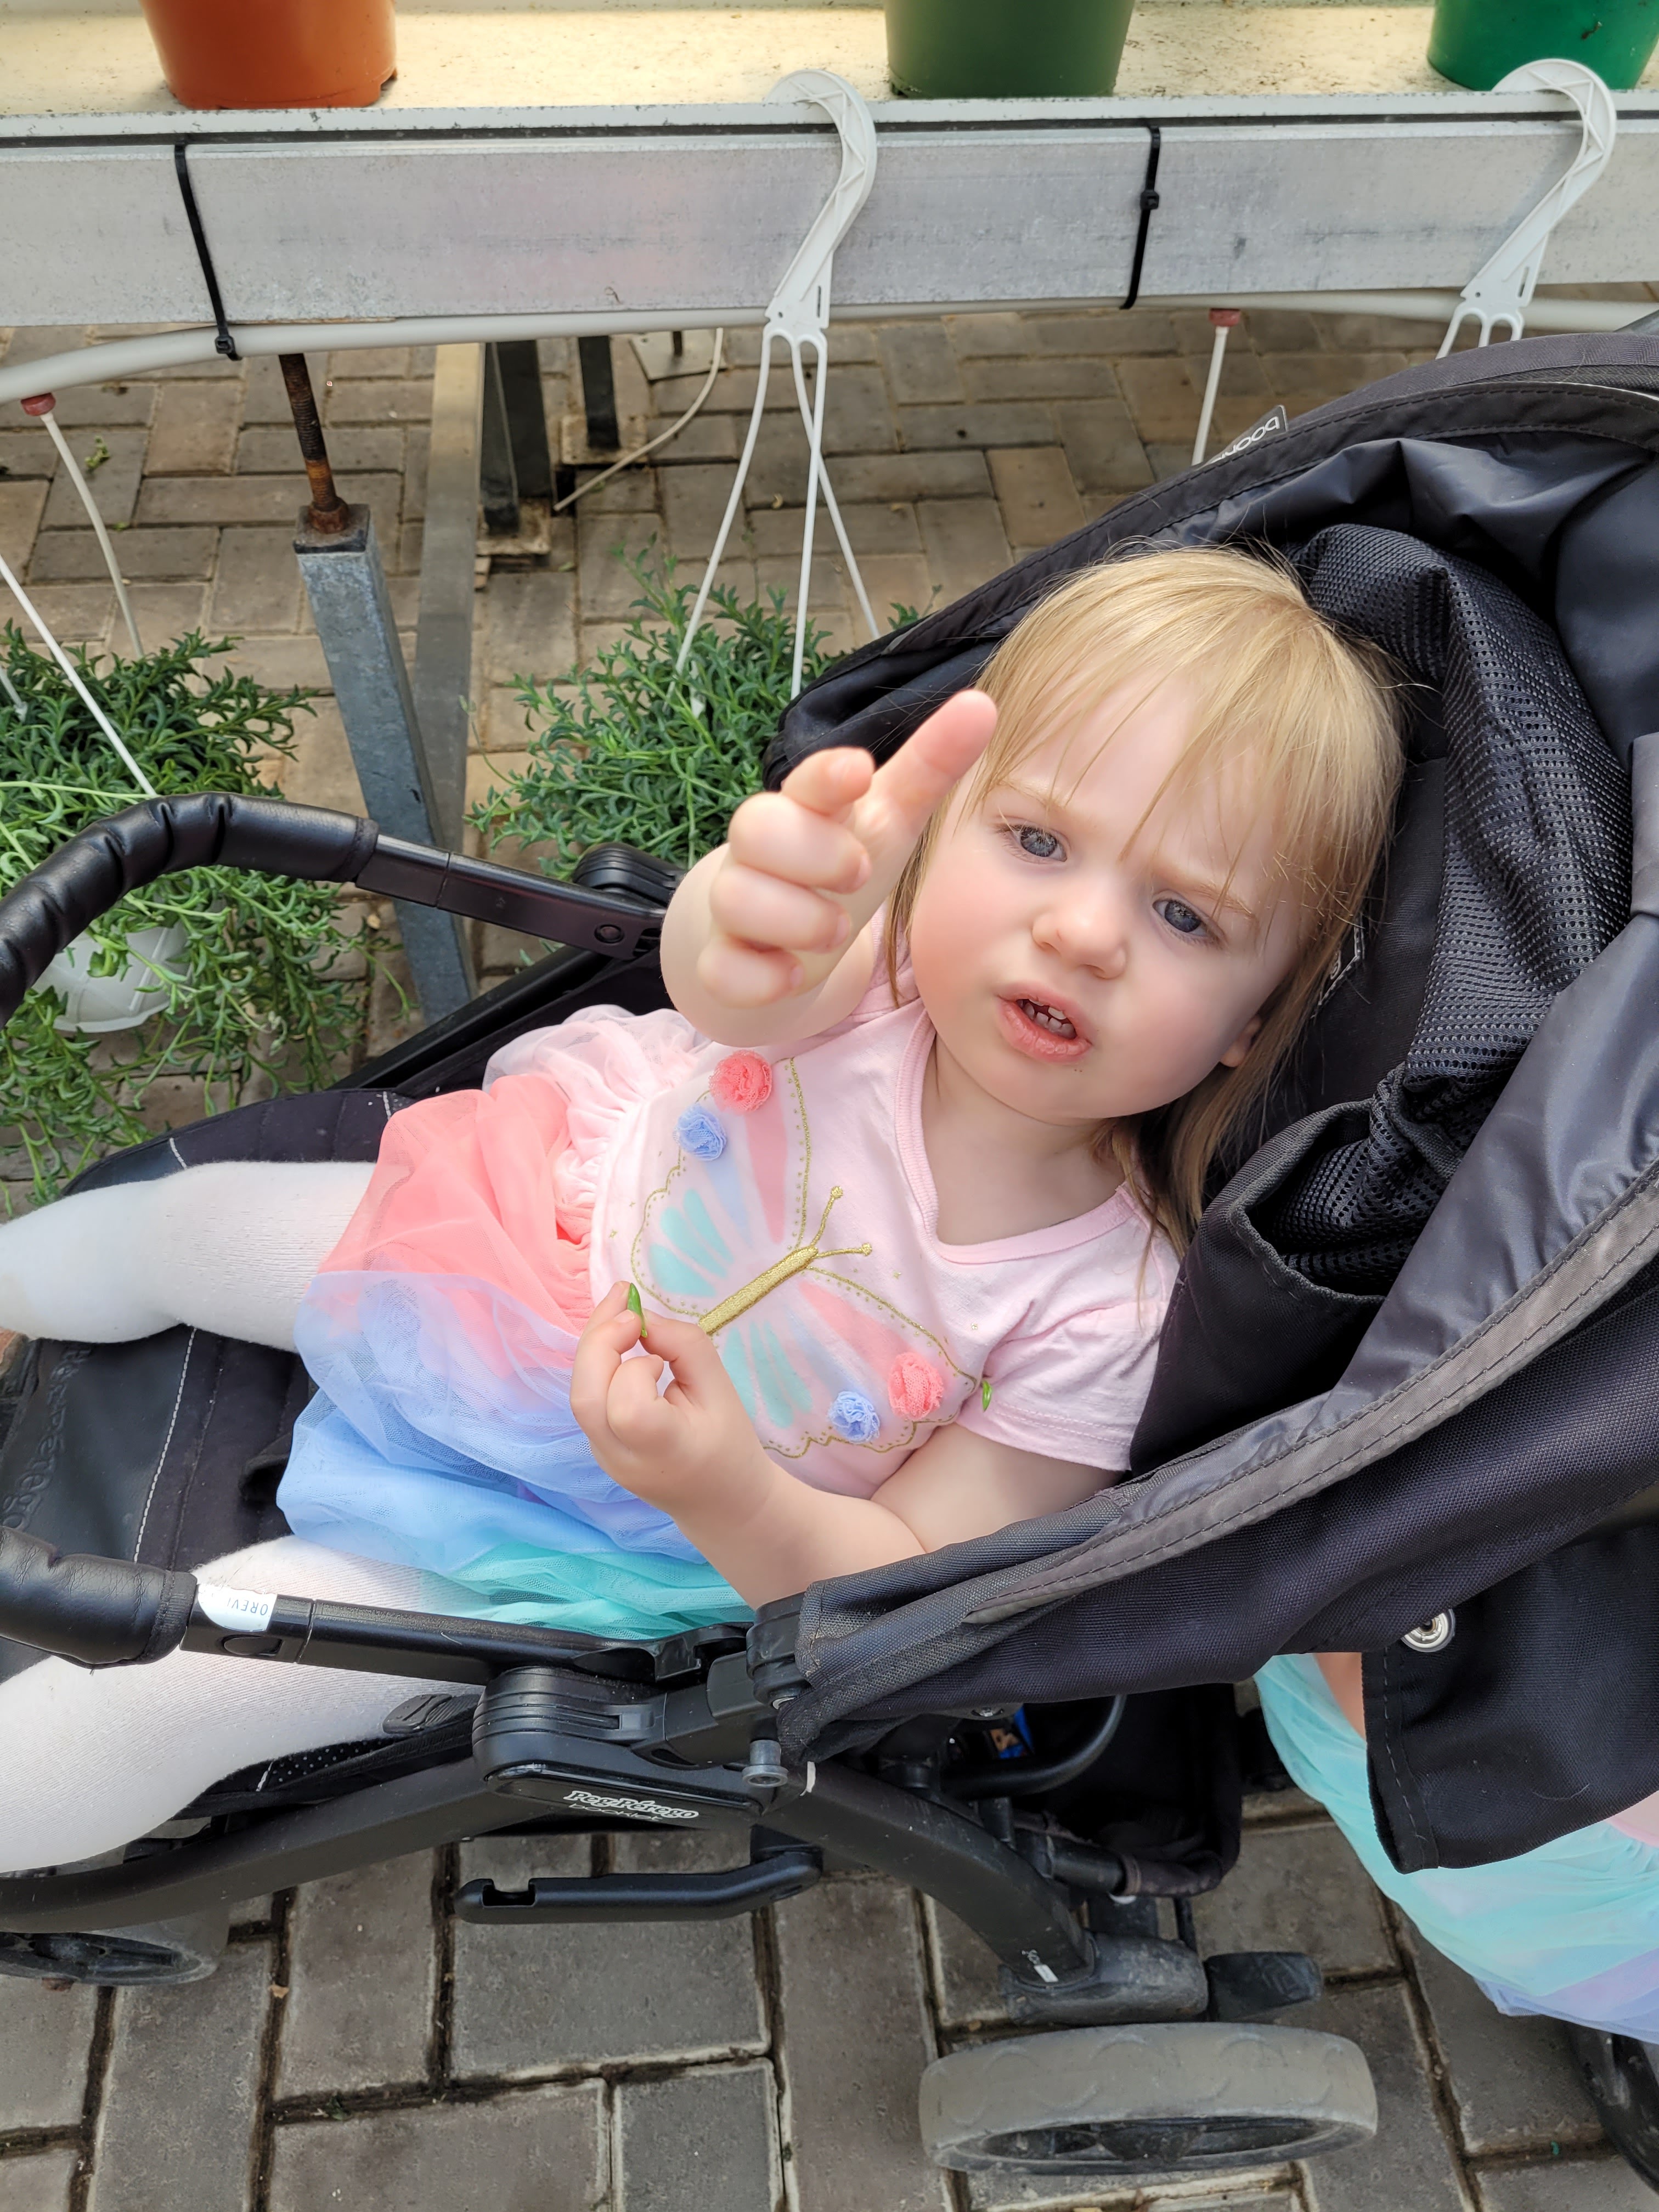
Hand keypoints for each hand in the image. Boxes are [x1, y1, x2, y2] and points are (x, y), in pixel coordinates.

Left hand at [570, 1283, 768, 1517]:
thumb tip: (642, 1315)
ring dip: (594, 1346)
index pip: (627, 1408)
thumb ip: (685, 1346)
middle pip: (585, 1397)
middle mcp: (623, 1459)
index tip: (659, 1354)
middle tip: (625, 1301)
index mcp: (662, 1450)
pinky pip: (587, 1400)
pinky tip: (618, 1342)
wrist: (723, 1502)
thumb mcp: (721, 1389)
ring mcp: (604, 1458)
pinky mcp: (597, 1449)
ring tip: (620, 1310)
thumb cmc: (730, 1442)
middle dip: (597, 1339)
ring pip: (579, 1395)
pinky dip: (597, 1364)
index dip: (634, 1368)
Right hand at [697, 687, 997, 1009]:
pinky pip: (724, 971)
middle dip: (816, 854)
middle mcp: (759, 852)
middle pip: (755, 827)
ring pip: (736, 899)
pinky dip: (764, 978)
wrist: (784, 946)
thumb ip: (931, 766)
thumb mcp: (891, 821)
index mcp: (805, 808)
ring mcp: (734, 907)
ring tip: (836, 931)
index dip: (826, 774)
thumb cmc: (839, 868)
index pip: (803, 779)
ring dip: (799, 920)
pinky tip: (793, 973)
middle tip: (857, 875)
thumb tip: (981, 703)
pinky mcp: (723, 963)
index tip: (859, 771)